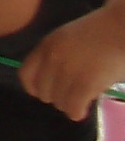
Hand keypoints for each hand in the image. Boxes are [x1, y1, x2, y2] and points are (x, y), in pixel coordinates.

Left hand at [20, 0, 124, 119]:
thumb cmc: (100, 34)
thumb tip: (50, 84)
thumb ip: (55, 57)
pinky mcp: (85, 83)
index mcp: (46, 46)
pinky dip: (78, 112)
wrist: (122, 28)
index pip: (25, 75)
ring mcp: (68, 71)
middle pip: (43, 92)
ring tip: (82, 98)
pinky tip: (85, 109)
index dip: (34, 88)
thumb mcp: (67, 39)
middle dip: (57, 97)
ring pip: (59, 103)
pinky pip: (73, 108)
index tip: (46, 91)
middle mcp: (52, 59)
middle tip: (71, 95)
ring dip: (69, 105)